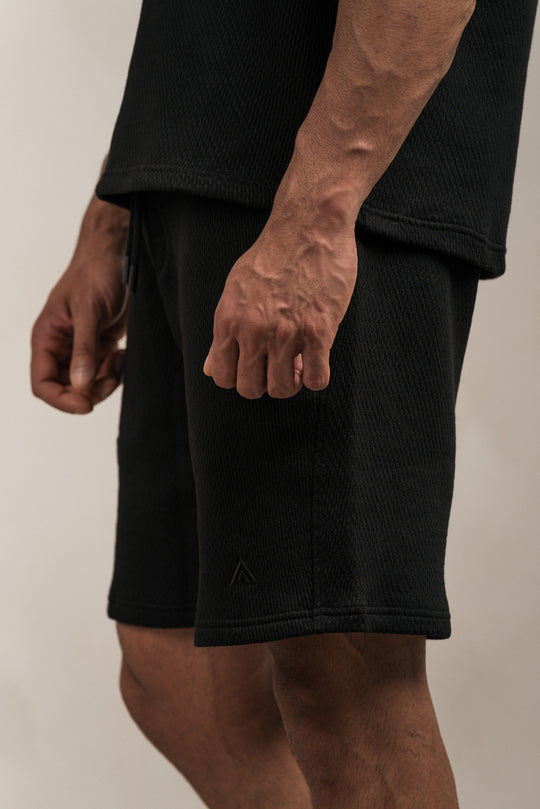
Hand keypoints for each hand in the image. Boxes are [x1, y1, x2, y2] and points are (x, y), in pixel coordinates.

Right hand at [30, 253, 128, 413]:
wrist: (115, 257)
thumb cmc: (95, 274)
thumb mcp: (88, 311)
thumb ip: (84, 349)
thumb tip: (80, 384)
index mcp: (46, 339)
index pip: (42, 384)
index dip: (61, 400)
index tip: (86, 404)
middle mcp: (60, 347)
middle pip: (67, 389)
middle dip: (90, 392)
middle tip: (110, 379)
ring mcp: (80, 349)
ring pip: (88, 384)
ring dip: (105, 381)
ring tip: (118, 359)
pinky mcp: (100, 346)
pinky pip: (104, 372)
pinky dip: (115, 371)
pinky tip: (122, 353)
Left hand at [203, 204, 357, 398]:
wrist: (308, 225)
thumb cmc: (272, 257)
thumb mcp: (235, 290)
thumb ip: (223, 334)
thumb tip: (209, 371)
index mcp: (228, 320)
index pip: (224, 378)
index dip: (242, 377)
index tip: (257, 366)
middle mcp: (253, 330)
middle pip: (252, 389)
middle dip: (267, 383)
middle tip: (281, 365)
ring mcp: (285, 333)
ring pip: (283, 389)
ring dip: (294, 381)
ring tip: (301, 362)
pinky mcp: (318, 331)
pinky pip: (317, 379)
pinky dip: (317, 376)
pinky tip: (318, 357)